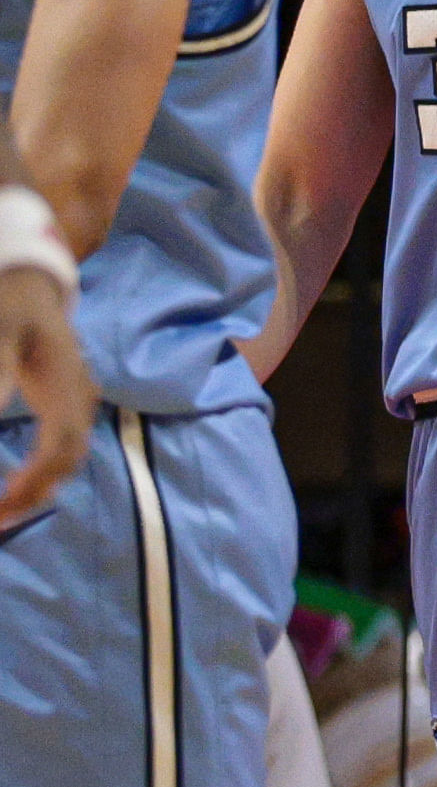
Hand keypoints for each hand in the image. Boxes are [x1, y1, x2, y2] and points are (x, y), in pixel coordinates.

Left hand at [0, 261, 95, 526]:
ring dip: (37, 487)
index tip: (2, 504)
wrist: (30, 276)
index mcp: (67, 384)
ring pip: (66, 456)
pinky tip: (15, 484)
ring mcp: (76, 400)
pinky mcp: (65, 401)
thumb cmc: (10, 300)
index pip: (61, 445)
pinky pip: (59, 446)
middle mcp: (79, 397)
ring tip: (4, 510)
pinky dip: (38, 472)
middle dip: (33, 494)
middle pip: (67, 458)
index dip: (34, 480)